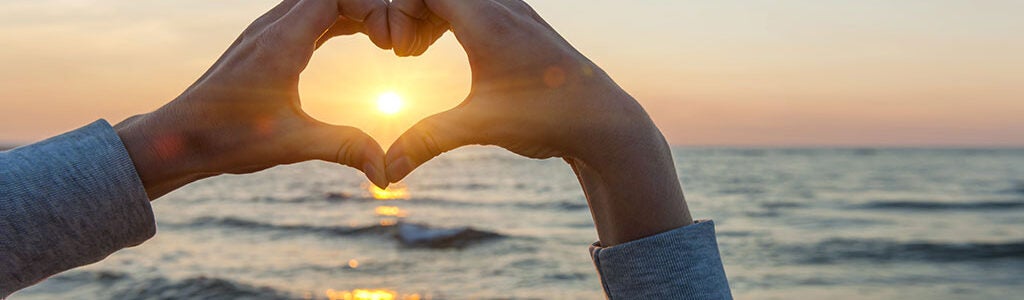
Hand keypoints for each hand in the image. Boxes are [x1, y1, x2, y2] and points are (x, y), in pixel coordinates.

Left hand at [115, 0, 392, 198]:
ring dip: (355, 11)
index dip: (372, 9)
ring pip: (320, 0)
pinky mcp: (264, 42)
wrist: (176, 138)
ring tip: (386, 40)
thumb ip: (344, 147)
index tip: (391, 44)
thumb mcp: (292, 144)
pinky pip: (309, 14)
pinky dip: (339, 19)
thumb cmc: (225, 139)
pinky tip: (359, 39)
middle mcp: (272, 27)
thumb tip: (388, 173)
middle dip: (370, 8)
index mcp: (281, 42)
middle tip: (396, 42)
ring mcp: (266, 31)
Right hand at [387, 0, 692, 245]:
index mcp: (486, 19)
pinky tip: (452, 53)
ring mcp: (519, 13)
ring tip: (418, 52)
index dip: (398, 11)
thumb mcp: (479, 127)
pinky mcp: (528, 26)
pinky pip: (478, 3)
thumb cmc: (545, 117)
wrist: (604, 121)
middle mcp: (503, 6)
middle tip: (403, 52)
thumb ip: (428, 141)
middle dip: (410, 12)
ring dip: (432, 14)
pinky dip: (454, 17)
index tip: (396, 51)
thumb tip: (387, 171)